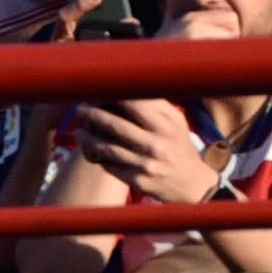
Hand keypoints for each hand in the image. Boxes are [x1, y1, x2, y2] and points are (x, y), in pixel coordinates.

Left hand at [74, 95, 217, 201]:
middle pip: (116, 125)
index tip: (100, 90)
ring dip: (89, 138)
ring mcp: (145, 165)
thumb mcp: (177, 123)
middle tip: (80, 108)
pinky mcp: (136, 181)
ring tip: (79, 132)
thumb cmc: (179, 147)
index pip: (135, 105)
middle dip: (94, 114)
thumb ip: (156, 105)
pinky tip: (92, 151)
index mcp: (166, 126)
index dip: (114, 96)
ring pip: (108, 148)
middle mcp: (155, 145)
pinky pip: (110, 166)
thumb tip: (131, 87)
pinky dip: (99, 157)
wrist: (192, 185)